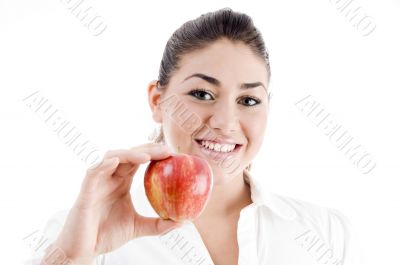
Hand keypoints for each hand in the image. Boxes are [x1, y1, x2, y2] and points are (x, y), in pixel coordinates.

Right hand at [47, 143, 180, 264]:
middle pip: (128, 154)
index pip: (138, 160)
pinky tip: (118, 161)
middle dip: (147, 149)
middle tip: (166, 150)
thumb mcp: (138, 227)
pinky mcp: (85, 192)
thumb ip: (159, 224)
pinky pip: (93, 172)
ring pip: (111, 157)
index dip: (154, 153)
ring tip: (148, 156)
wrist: (83, 250)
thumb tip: (183, 221)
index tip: (173, 153)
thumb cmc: (106, 235)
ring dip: (129, 153)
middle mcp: (110, 178)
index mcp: (121, 182)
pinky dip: (105, 164)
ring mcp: (97, 182)